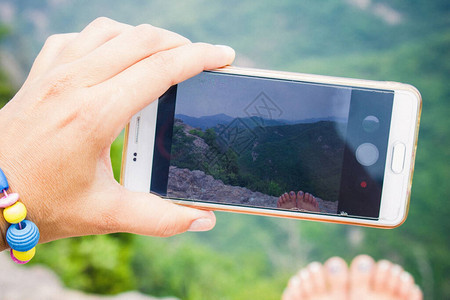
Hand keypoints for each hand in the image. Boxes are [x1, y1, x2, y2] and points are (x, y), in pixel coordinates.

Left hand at [0, 17, 234, 249]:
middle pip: (141, 39)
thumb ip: (161, 219)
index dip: (200, 58)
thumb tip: (203, 219)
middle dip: (181, 43)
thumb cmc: (40, 204)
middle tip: (203, 58)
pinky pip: (79, 38)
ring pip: (110, 30)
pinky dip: (107, 38)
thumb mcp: (105, 215)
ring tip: (165, 55)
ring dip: (145, 37)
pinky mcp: (40, 74)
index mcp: (95, 115)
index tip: (224, 56)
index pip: (160, 69)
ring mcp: (53, 74)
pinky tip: (115, 58)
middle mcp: (74, 84)